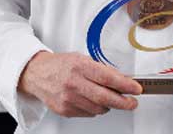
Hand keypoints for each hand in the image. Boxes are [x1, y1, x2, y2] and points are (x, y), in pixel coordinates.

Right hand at [18, 51, 141, 116]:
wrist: (37, 74)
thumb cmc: (60, 65)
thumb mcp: (80, 58)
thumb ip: (100, 69)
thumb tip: (121, 80)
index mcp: (79, 65)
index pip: (107, 77)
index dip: (125, 85)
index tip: (136, 89)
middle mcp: (73, 82)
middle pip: (105, 97)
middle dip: (124, 102)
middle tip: (132, 102)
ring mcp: (68, 98)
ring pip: (99, 108)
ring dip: (108, 105)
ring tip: (107, 98)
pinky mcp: (65, 110)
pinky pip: (89, 113)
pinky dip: (94, 108)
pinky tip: (90, 100)